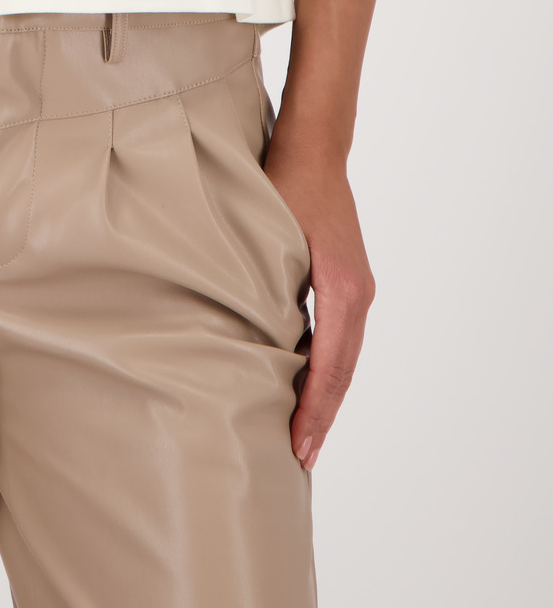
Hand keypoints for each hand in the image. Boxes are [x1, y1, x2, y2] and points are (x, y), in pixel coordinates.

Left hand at [264, 122, 375, 472]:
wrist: (314, 149)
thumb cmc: (283, 185)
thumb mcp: (268, 239)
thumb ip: (264, 290)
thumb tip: (250, 344)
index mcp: (341, 289)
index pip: (329, 366)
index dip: (314, 410)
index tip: (299, 447)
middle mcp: (357, 294)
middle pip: (342, 370)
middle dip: (322, 416)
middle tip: (299, 459)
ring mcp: (357, 289)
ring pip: (343, 358)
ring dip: (325, 397)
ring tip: (303, 436)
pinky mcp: (348, 283)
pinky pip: (339, 338)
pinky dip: (325, 369)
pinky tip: (306, 388)